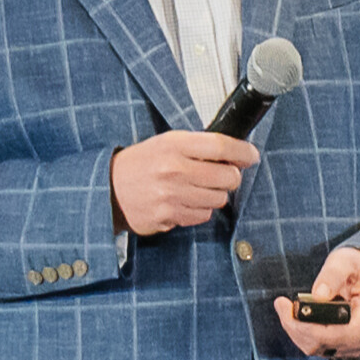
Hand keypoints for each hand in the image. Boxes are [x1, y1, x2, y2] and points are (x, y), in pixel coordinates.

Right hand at [112, 131, 255, 236]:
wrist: (108, 189)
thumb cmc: (140, 164)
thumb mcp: (165, 143)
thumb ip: (197, 146)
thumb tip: (234, 153)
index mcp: (174, 144)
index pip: (221, 145)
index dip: (243, 151)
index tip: (251, 155)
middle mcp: (174, 169)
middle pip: (228, 176)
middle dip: (231, 176)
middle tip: (223, 174)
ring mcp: (172, 195)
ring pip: (219, 199)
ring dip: (214, 195)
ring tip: (198, 189)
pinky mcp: (169, 216)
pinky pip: (202, 216)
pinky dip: (199, 210)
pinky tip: (185, 201)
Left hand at [279, 245, 359, 359]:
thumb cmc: (357, 267)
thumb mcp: (345, 260)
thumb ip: (332, 274)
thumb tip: (318, 295)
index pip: (345, 333)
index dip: (313, 329)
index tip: (289, 310)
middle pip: (328, 343)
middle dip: (298, 328)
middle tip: (281, 305)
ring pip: (321, 349)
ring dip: (298, 332)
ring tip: (286, 309)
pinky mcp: (348, 346)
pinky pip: (321, 349)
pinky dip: (304, 336)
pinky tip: (296, 318)